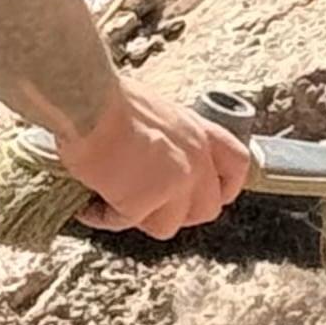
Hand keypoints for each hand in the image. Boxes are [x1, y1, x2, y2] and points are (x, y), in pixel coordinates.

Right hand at [58, 84, 254, 238]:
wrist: (88, 103)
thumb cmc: (108, 99)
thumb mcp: (156, 112)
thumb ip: (169, 141)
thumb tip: (154, 163)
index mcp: (198, 132)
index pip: (237, 165)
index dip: (225, 187)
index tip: (210, 196)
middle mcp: (195, 159)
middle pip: (207, 208)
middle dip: (178, 214)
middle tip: (148, 206)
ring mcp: (174, 183)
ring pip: (168, 225)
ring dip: (140, 218)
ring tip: (113, 202)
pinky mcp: (145, 201)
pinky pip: (127, 223)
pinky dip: (105, 217)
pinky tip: (89, 206)